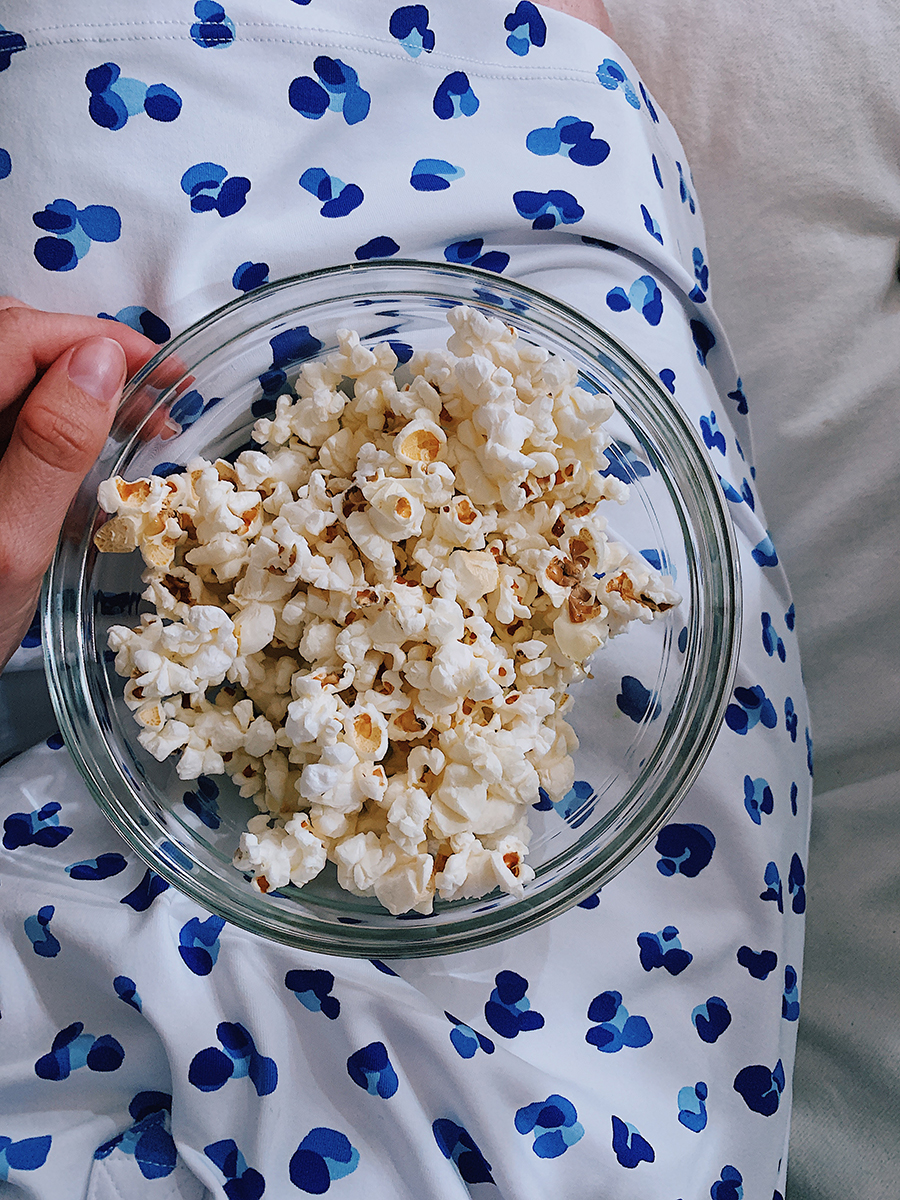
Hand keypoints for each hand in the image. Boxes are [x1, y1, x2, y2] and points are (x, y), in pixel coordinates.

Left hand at [0, 298, 157, 671]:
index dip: (96, 338)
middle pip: (15, 343)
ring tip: (146, 419)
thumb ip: (50, 445)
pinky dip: (65, 422)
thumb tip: (101, 361)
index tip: (165, 367)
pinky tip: (101, 449)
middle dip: (94, 355)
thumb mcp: (13, 541)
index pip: (17, 336)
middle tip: (164, 393)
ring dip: (85, 387)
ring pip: (19, 379)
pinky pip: (16, 421)